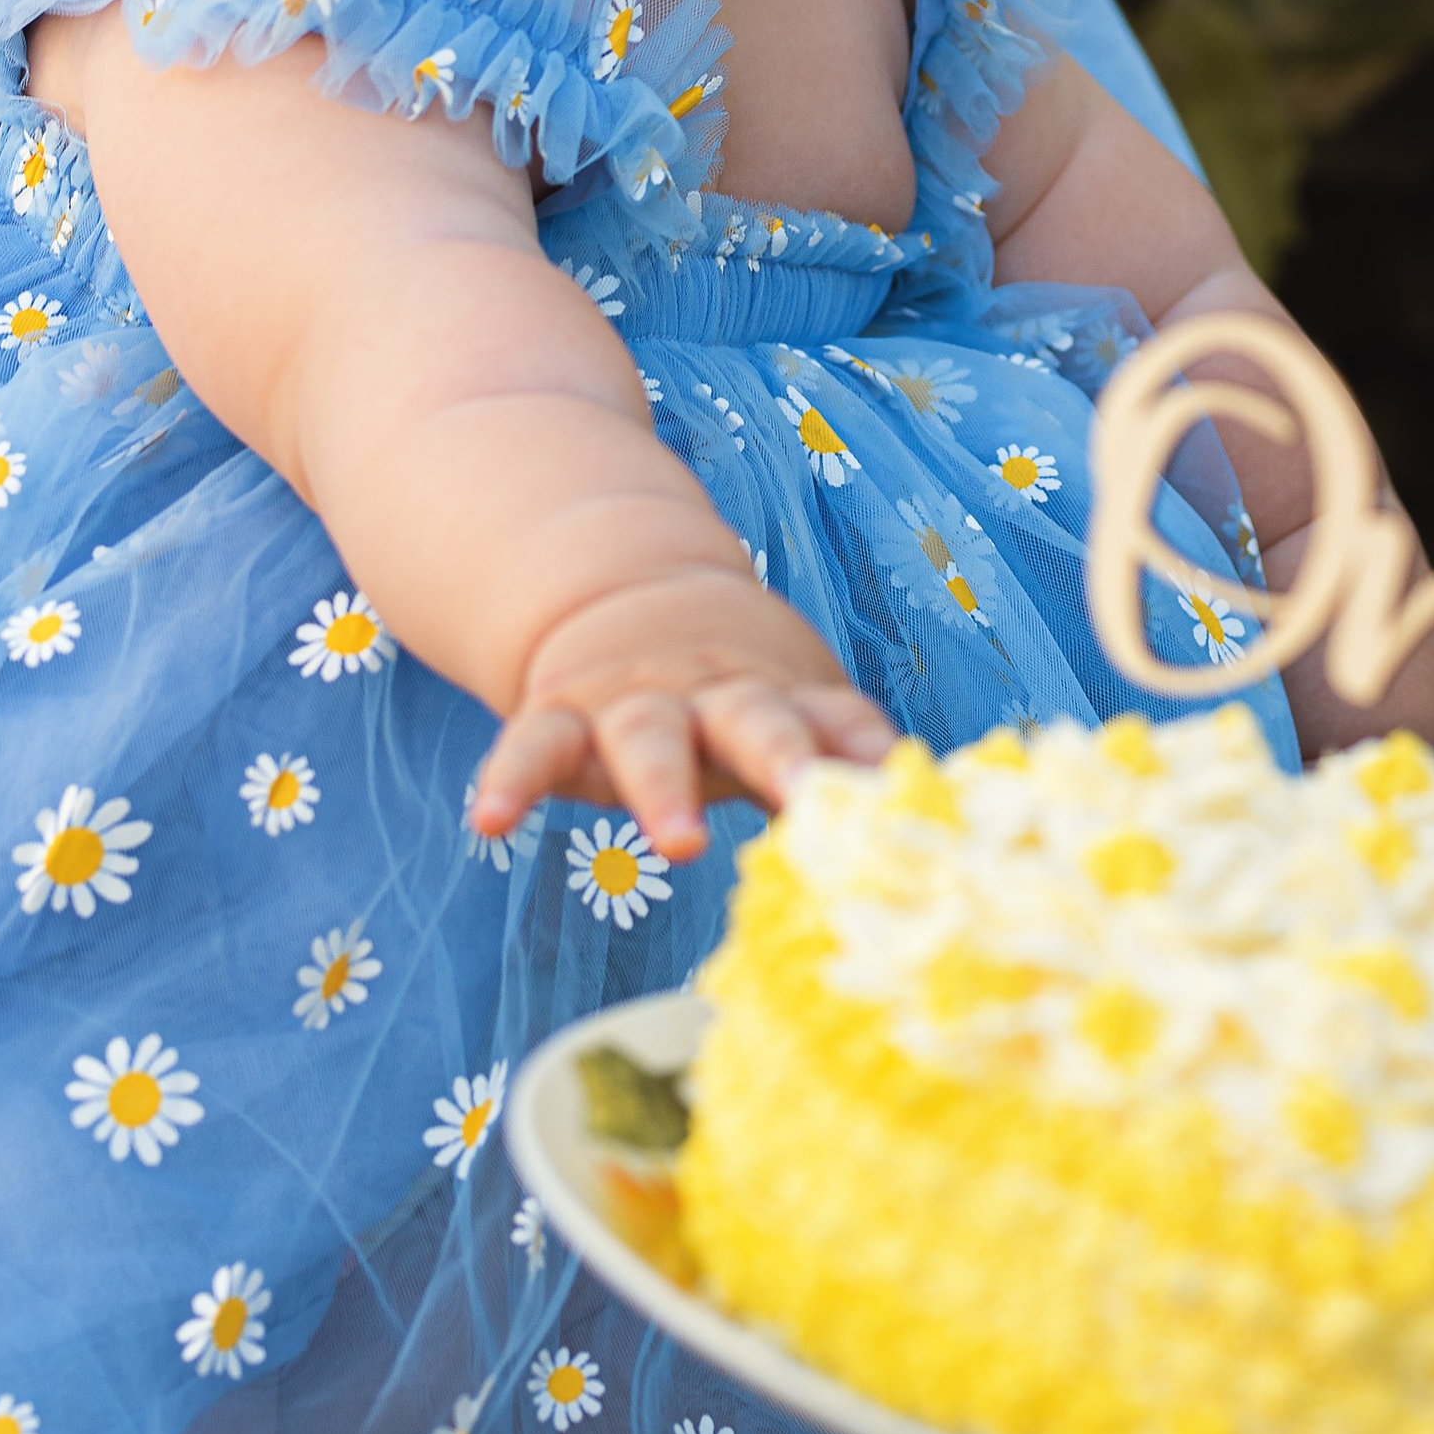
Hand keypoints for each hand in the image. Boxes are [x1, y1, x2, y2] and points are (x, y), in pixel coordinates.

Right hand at [472, 564, 890, 857]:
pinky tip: (490, 823)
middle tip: (809, 804)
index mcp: (782, 698)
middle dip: (783, 761)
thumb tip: (942, 812)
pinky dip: (510, 781)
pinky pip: (531, 746)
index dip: (868, 756)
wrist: (629, 592)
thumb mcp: (798, 708)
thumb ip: (848, 755)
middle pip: (755, 721)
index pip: (837, 723)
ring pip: (650, 738)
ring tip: (682, 841)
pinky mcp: (562, 717)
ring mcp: (634, 703)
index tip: (901, 793)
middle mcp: (714, 697)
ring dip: (665, 788)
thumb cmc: (738, 687)